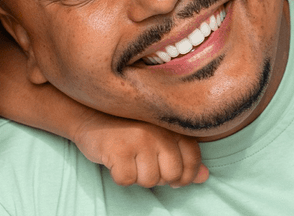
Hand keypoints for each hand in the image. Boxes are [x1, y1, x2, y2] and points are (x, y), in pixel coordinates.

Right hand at [71, 111, 208, 187]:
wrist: (88, 113)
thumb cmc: (127, 127)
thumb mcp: (158, 137)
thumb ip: (183, 156)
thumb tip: (204, 176)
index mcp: (172, 126)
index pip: (192, 161)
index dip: (183, 175)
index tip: (167, 172)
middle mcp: (159, 131)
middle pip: (172, 175)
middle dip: (158, 177)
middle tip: (142, 163)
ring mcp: (140, 140)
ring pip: (150, 181)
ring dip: (137, 176)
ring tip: (128, 158)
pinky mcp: (119, 149)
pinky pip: (127, 180)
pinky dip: (120, 176)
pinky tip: (115, 159)